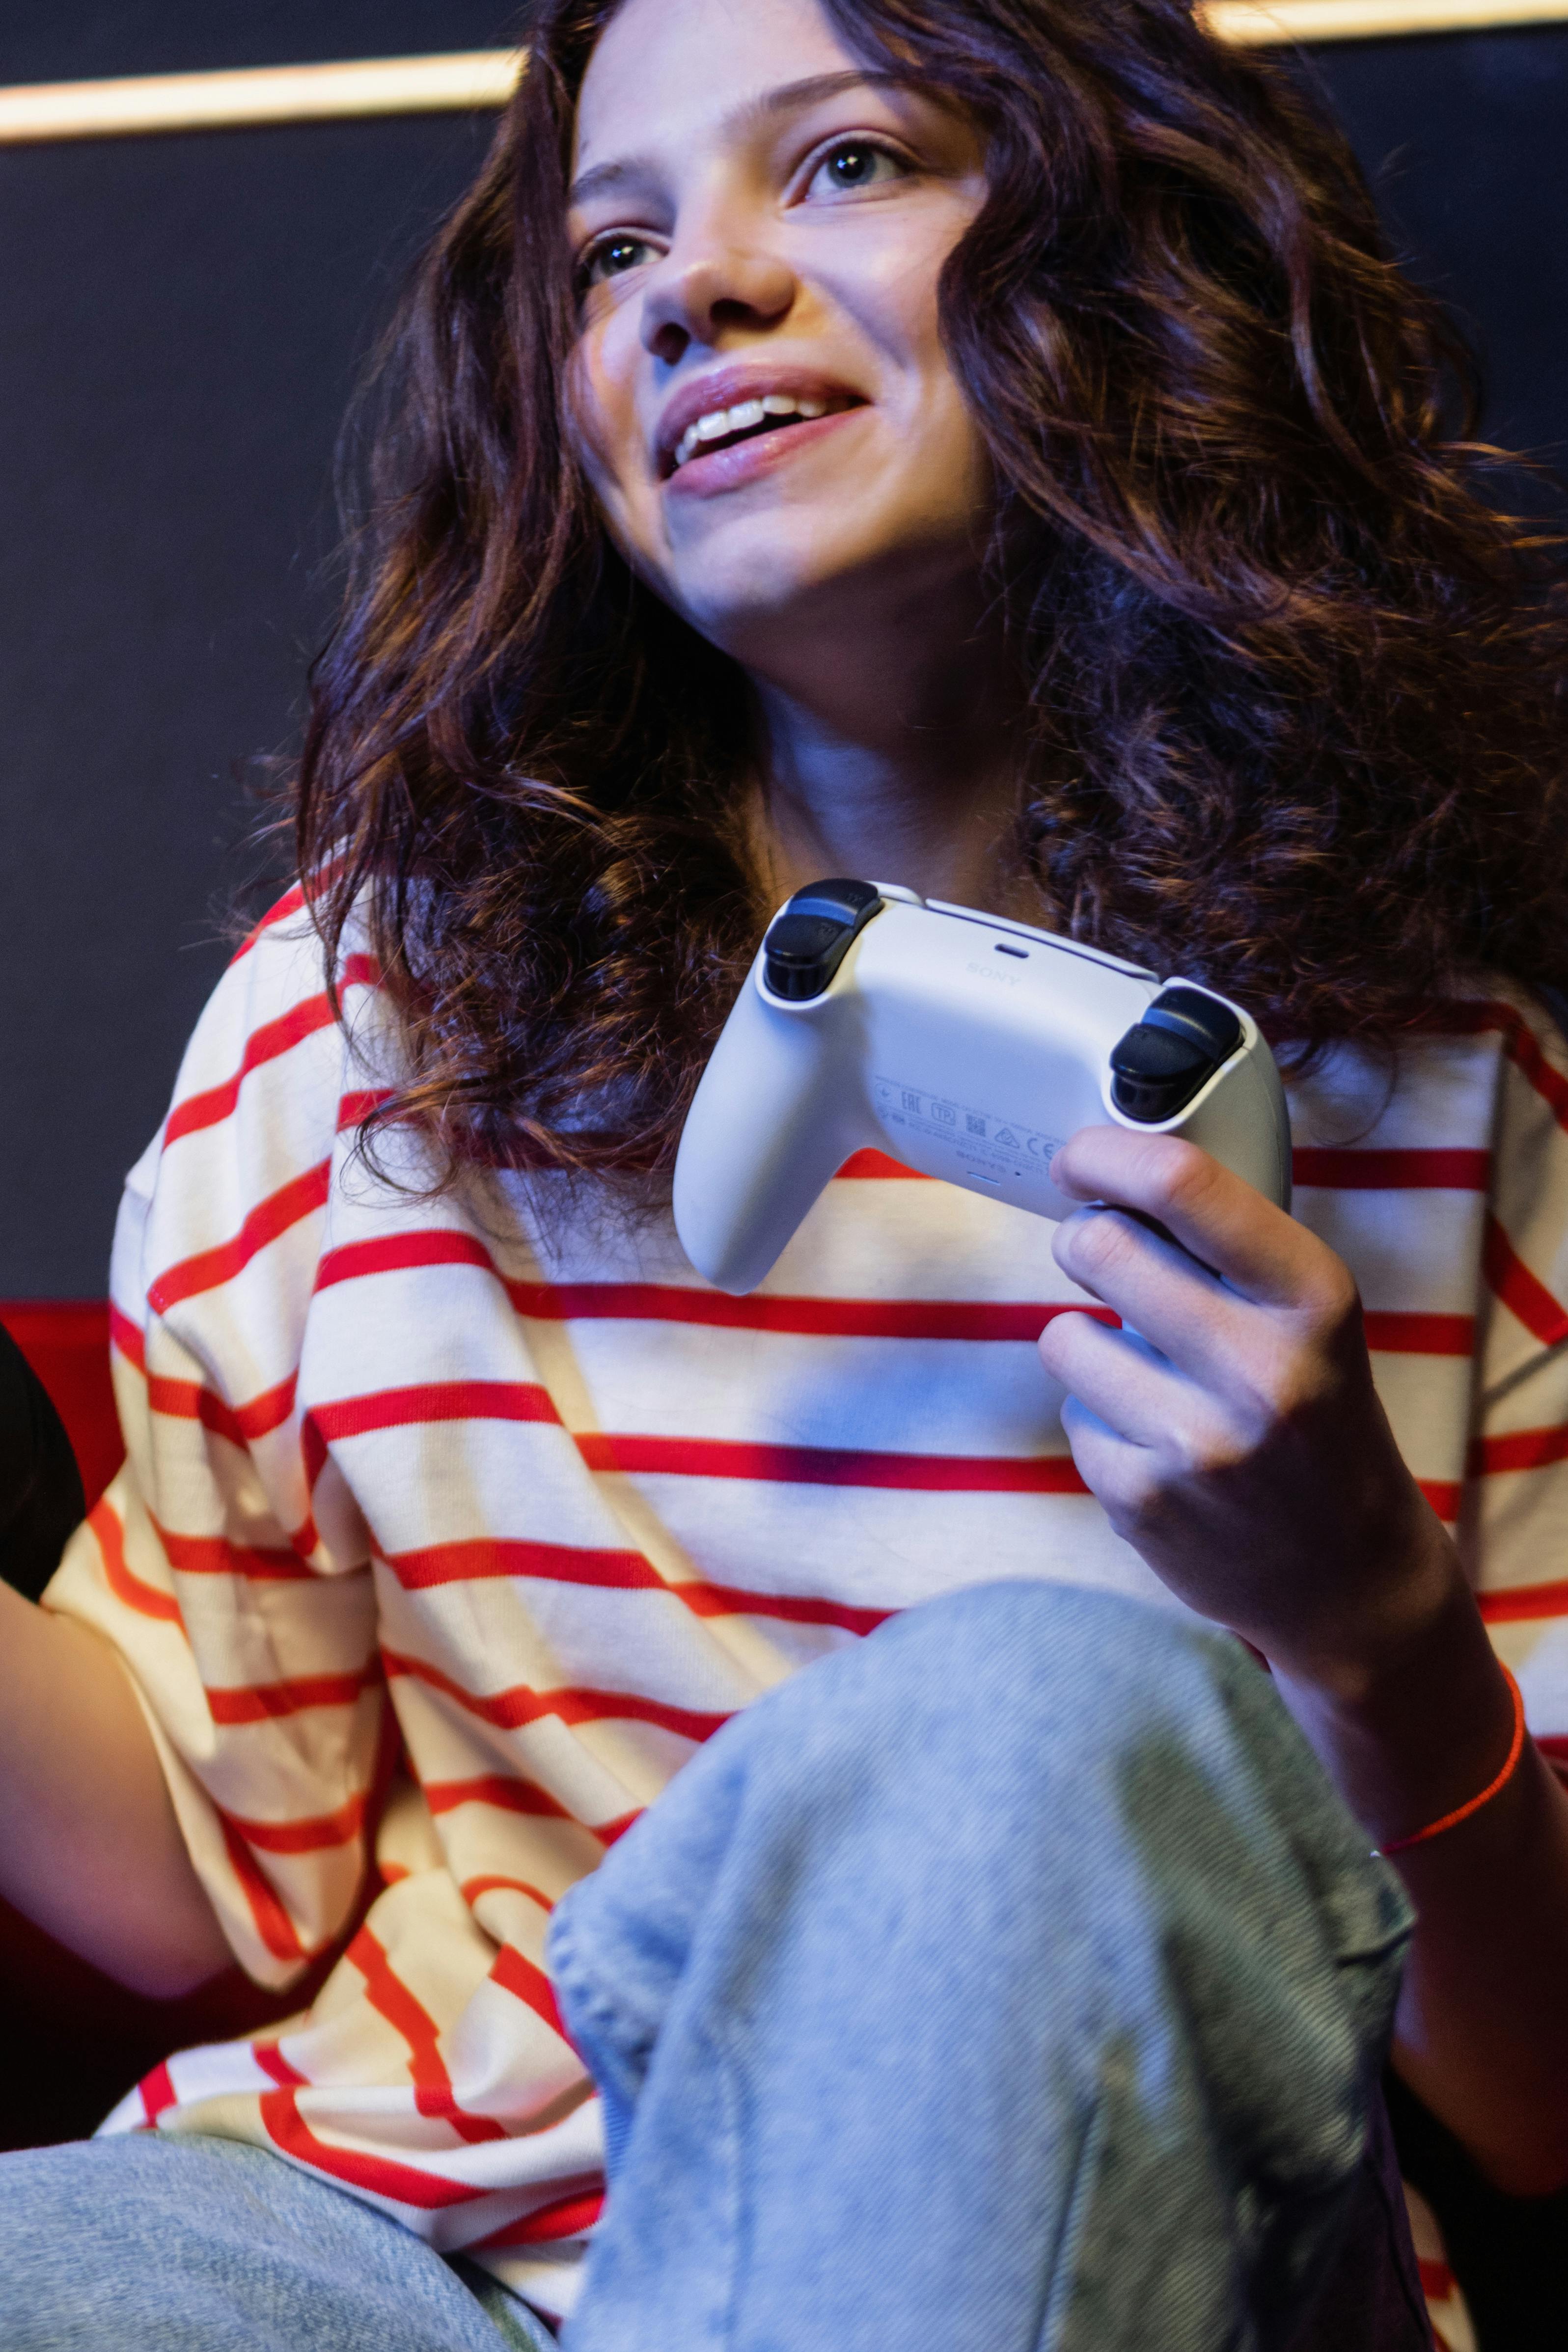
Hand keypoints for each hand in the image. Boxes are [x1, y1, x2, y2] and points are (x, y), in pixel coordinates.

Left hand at [1038, 1125, 1459, 1687]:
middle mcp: (1260, 1368)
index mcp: (1312, 1299)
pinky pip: (1071, 1415)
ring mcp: (1197, 1442)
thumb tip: (1108, 1177)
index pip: (1185, 1184)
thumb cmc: (1316, 1417)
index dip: (1106, 1156)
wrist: (1349, 1579)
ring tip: (1150, 1373)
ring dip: (1087, 1342)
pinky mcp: (1141, 1499)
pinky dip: (1100, 1418)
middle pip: (1098, 1246)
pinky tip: (1158, 1443)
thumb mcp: (1309, 1318)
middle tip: (1101, 1257)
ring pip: (1063, 1335)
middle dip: (1083, 1241)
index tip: (1077, 1160)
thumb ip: (1225, 1249)